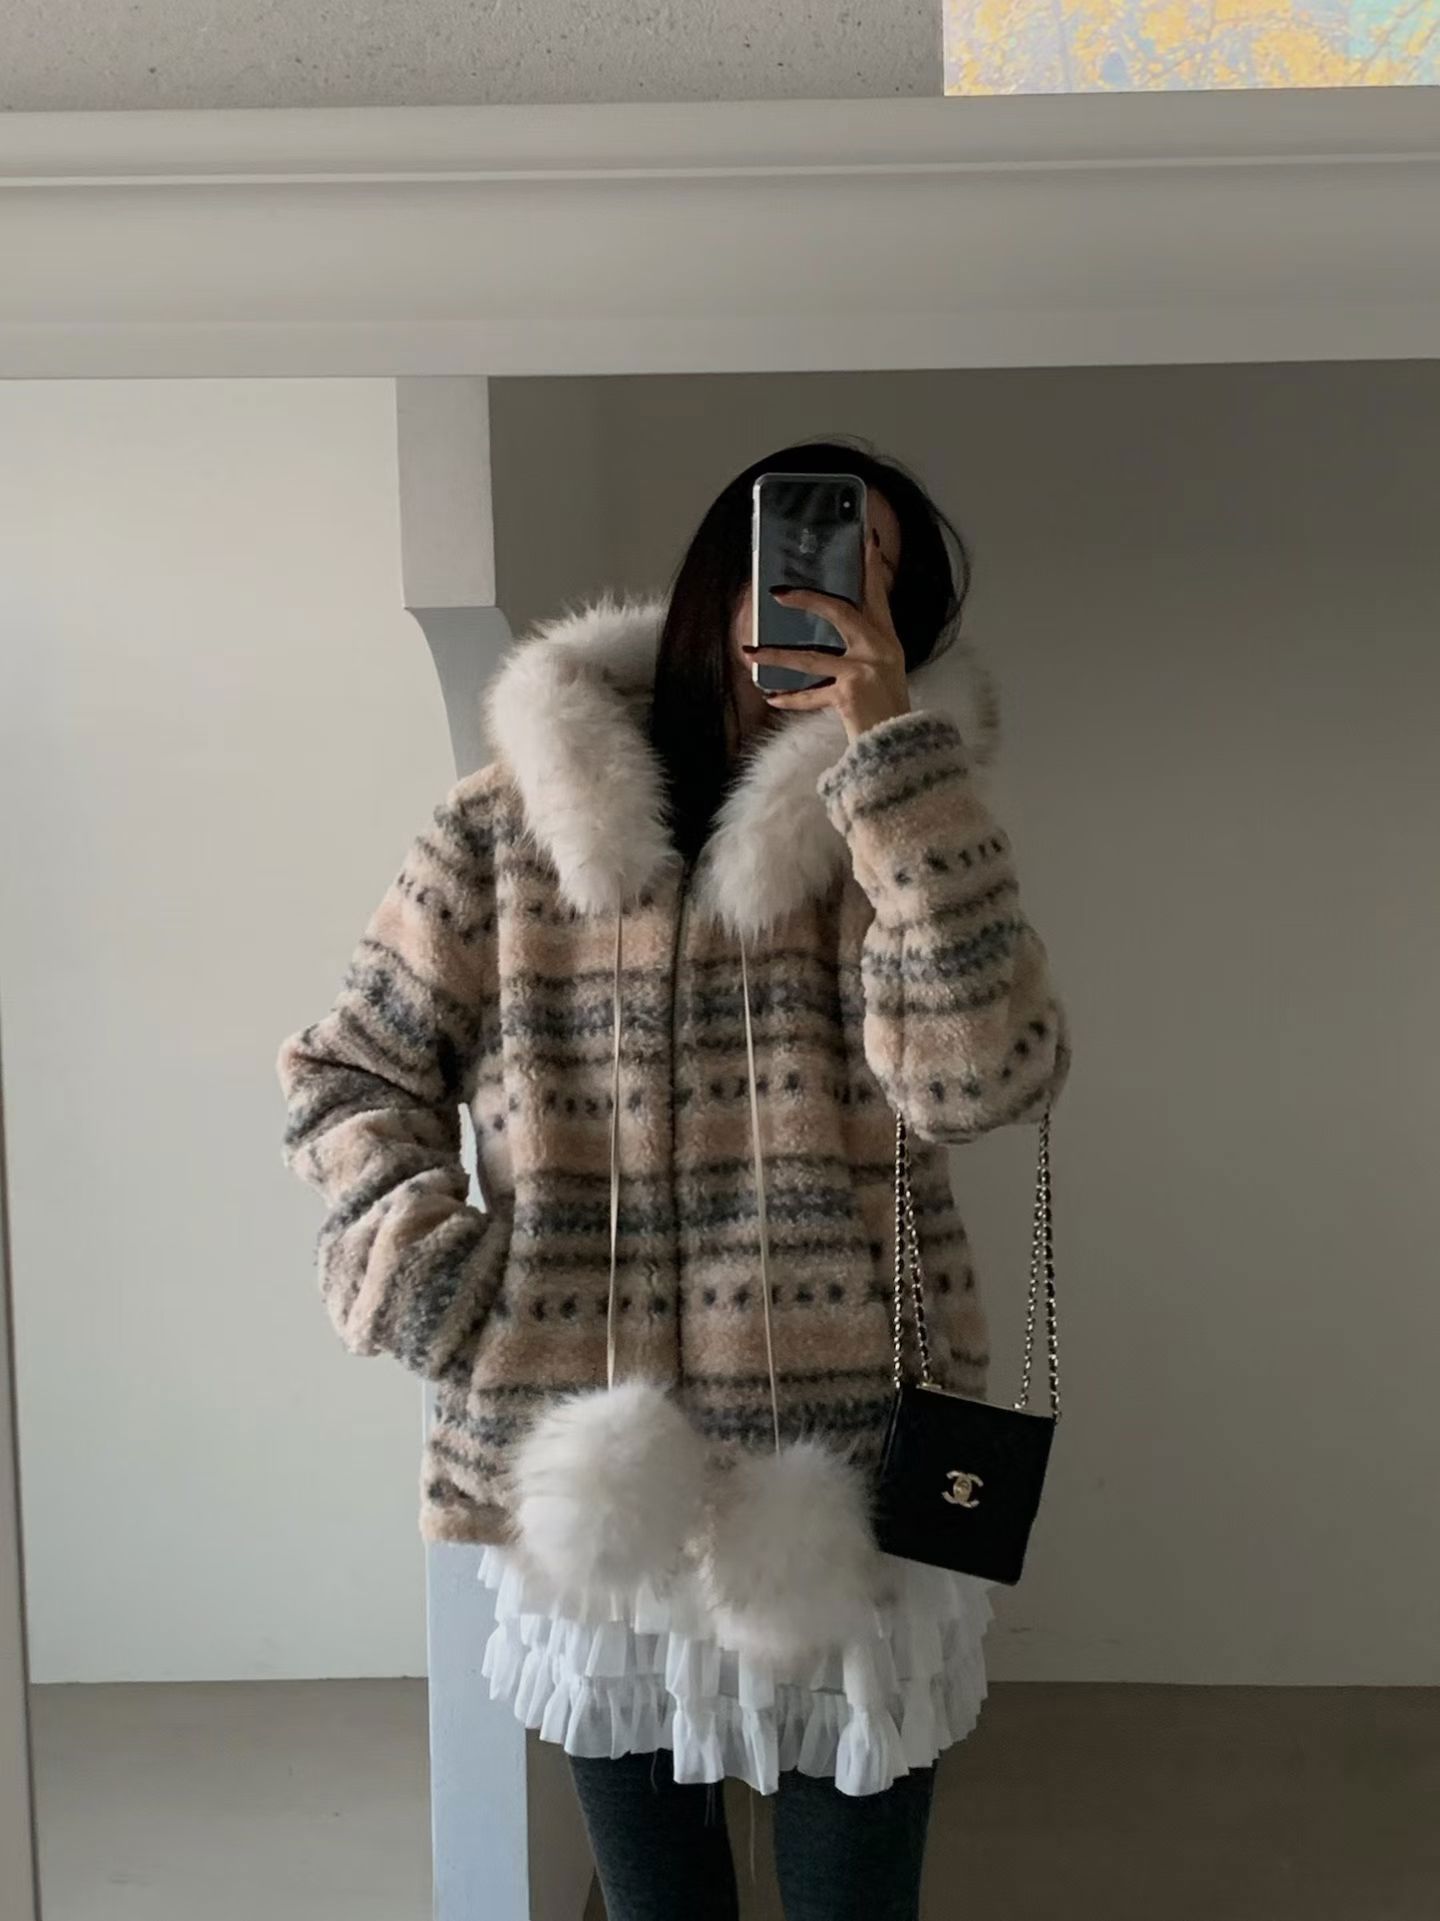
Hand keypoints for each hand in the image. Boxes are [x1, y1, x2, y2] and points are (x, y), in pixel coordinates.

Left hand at [745, 545, 909, 742]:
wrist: (899, 746)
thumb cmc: (886, 709)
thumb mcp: (882, 671)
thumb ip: (861, 649)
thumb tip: (821, 634)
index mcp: (888, 640)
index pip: (878, 596)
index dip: (871, 568)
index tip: (866, 540)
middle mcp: (880, 649)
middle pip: (840, 612)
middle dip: (808, 600)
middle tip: (778, 593)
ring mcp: (865, 670)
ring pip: (811, 658)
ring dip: (777, 656)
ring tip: (750, 653)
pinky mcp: (850, 693)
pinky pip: (810, 695)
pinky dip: (791, 699)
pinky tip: (772, 697)